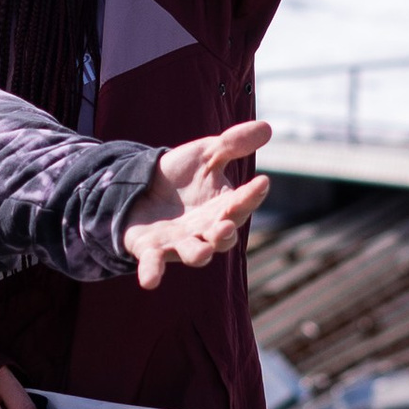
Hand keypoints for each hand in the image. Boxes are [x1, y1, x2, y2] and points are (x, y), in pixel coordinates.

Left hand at [123, 120, 271, 289]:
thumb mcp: (206, 153)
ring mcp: (179, 243)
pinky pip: (152, 264)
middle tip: (226, 225)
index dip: (251, 196)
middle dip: (224, 233)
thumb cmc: (182, 175)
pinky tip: (149, 282)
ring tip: (201, 252)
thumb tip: (268, 127)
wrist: (141, 186)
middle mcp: (205, 231)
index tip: (262, 181)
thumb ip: (233, 144)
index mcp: (222, 208)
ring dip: (197, 254)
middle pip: (221, 236)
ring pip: (193, 253)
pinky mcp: (151, 250)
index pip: (241, 204)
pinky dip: (151, 273)